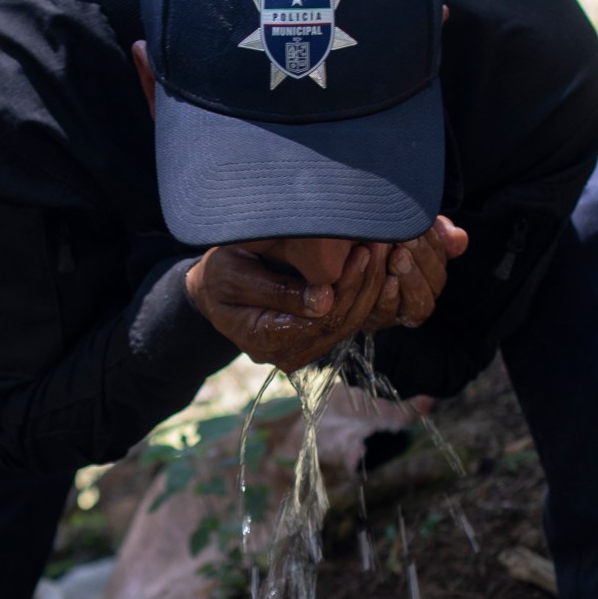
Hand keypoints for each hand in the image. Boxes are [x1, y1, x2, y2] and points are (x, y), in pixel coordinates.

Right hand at [185, 243, 385, 371]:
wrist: (213, 289)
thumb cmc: (218, 275)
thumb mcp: (234, 274)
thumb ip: (276, 290)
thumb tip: (324, 302)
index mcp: (263, 338)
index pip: (320, 319)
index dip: (347, 286)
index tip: (363, 249)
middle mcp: (286, 354)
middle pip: (340, 323)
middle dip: (365, 283)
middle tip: (381, 244)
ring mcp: (302, 351)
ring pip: (349, 324)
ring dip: (371, 288)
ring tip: (384, 250)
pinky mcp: (314, 340)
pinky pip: (347, 321)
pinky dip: (365, 294)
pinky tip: (376, 267)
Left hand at [366, 216, 467, 330]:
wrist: (328, 246)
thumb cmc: (369, 235)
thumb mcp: (402, 228)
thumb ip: (432, 232)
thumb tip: (460, 238)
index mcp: (422, 280)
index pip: (439, 273)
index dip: (434, 252)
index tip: (420, 229)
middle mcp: (410, 302)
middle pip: (432, 291)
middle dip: (421, 265)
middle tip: (406, 242)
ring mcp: (390, 315)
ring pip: (416, 308)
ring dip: (410, 280)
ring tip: (395, 256)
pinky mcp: (367, 321)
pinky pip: (385, 315)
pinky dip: (388, 297)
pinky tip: (385, 278)